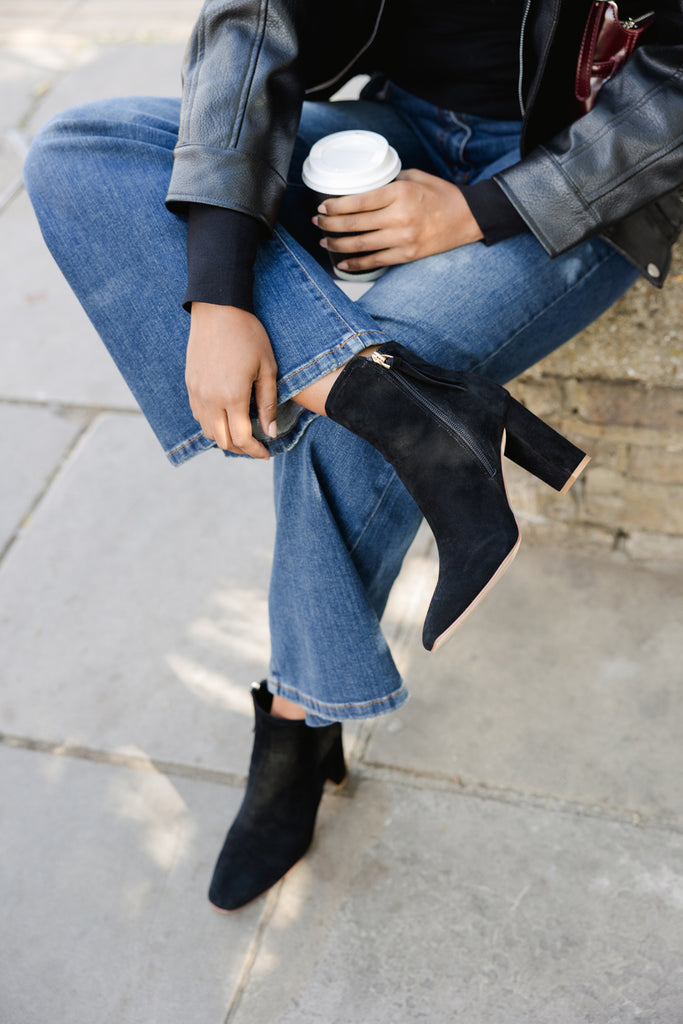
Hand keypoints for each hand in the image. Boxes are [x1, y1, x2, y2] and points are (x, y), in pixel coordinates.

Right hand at [186, 303, 277, 458]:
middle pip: (222, 441)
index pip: (242, 439)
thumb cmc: (248, 334)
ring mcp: (196, 392)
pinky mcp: (190, 384)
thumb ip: (267, 403)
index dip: (255, 451)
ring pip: (208, 431)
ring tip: (242, 433)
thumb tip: (270, 432)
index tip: (266, 453)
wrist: (218, 308)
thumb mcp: (267, 367)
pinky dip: (212, 424)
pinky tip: (226, 417)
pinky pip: (199, 415)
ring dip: (225, 438)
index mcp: (232, 396)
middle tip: (256, 445)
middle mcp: (210, 399)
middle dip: (241, 449)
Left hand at [313, 169, 482, 272]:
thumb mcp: (415, 177)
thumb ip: (389, 181)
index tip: (322, 207)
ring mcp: (402, 239)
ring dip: (337, 244)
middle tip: (317, 223)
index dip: (335, 207)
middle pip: (354, 224)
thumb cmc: (441, 194)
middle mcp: (399, 218)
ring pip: (360, 245)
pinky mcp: (406, 255)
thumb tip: (364, 185)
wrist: (468, 218)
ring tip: (324, 241)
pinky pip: (374, 262)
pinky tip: (342, 262)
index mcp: (399, 194)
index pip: (358, 202)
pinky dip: (355, 263)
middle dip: (329, 225)